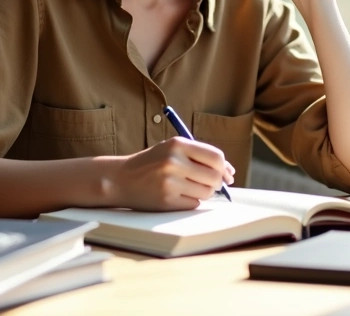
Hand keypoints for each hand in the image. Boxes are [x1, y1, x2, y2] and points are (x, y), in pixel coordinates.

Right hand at [103, 137, 235, 210]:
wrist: (120, 179)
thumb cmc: (151, 163)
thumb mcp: (172, 149)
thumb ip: (199, 156)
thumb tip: (229, 172)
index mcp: (177, 144)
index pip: (216, 156)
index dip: (225, 167)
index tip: (227, 175)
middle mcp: (173, 161)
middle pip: (214, 177)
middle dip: (217, 183)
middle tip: (209, 184)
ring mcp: (169, 182)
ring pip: (206, 192)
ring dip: (203, 192)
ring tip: (189, 187)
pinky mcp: (166, 200)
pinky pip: (193, 204)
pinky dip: (191, 201)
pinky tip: (177, 195)